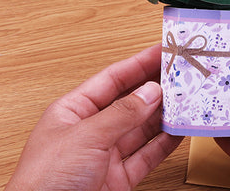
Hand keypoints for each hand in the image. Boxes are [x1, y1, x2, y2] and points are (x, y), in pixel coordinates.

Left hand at [5, 44, 181, 190]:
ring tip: (185, 100)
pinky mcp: (118, 178)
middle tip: (180, 74)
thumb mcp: (86, 137)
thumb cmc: (43, 183)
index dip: (139, 63)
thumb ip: (122, 114)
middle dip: (155, 88)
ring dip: (163, 114)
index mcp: (74, 111)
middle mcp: (91, 130)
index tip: (161, 51)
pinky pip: (147, 154)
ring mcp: (105, 155)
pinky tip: (178, 131)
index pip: (113, 79)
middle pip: (130, 101)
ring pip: (141, 128)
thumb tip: (150, 92)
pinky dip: (164, 143)